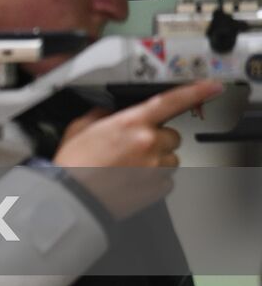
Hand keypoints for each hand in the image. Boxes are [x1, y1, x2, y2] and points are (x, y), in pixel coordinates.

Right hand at [53, 80, 222, 219]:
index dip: (195, 91)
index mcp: (131, 123)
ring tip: (129, 166)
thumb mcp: (79, 129)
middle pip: (171, 135)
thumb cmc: (73, 165)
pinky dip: (153, 178)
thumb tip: (108, 114)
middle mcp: (149, 143)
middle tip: (134, 147)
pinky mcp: (159, 188)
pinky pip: (166, 179)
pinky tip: (131, 179)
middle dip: (157, 138)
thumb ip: (100, 116)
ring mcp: (156, 167)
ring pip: (170, 158)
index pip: (170, 102)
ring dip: (156, 159)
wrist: (74, 199)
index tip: (211, 87)